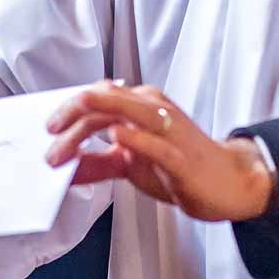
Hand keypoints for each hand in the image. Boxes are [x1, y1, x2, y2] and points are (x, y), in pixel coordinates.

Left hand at [43, 82, 273, 222]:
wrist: (231, 181)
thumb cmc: (179, 167)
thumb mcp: (131, 165)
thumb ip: (98, 164)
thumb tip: (65, 169)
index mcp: (141, 104)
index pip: (97, 96)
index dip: (67, 109)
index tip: (47, 129)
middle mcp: (154, 109)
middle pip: (103, 99)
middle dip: (69, 118)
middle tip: (48, 142)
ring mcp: (169, 131)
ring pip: (125, 112)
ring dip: (86, 128)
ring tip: (62, 144)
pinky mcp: (181, 157)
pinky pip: (155, 142)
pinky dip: (133, 137)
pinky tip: (114, 136)